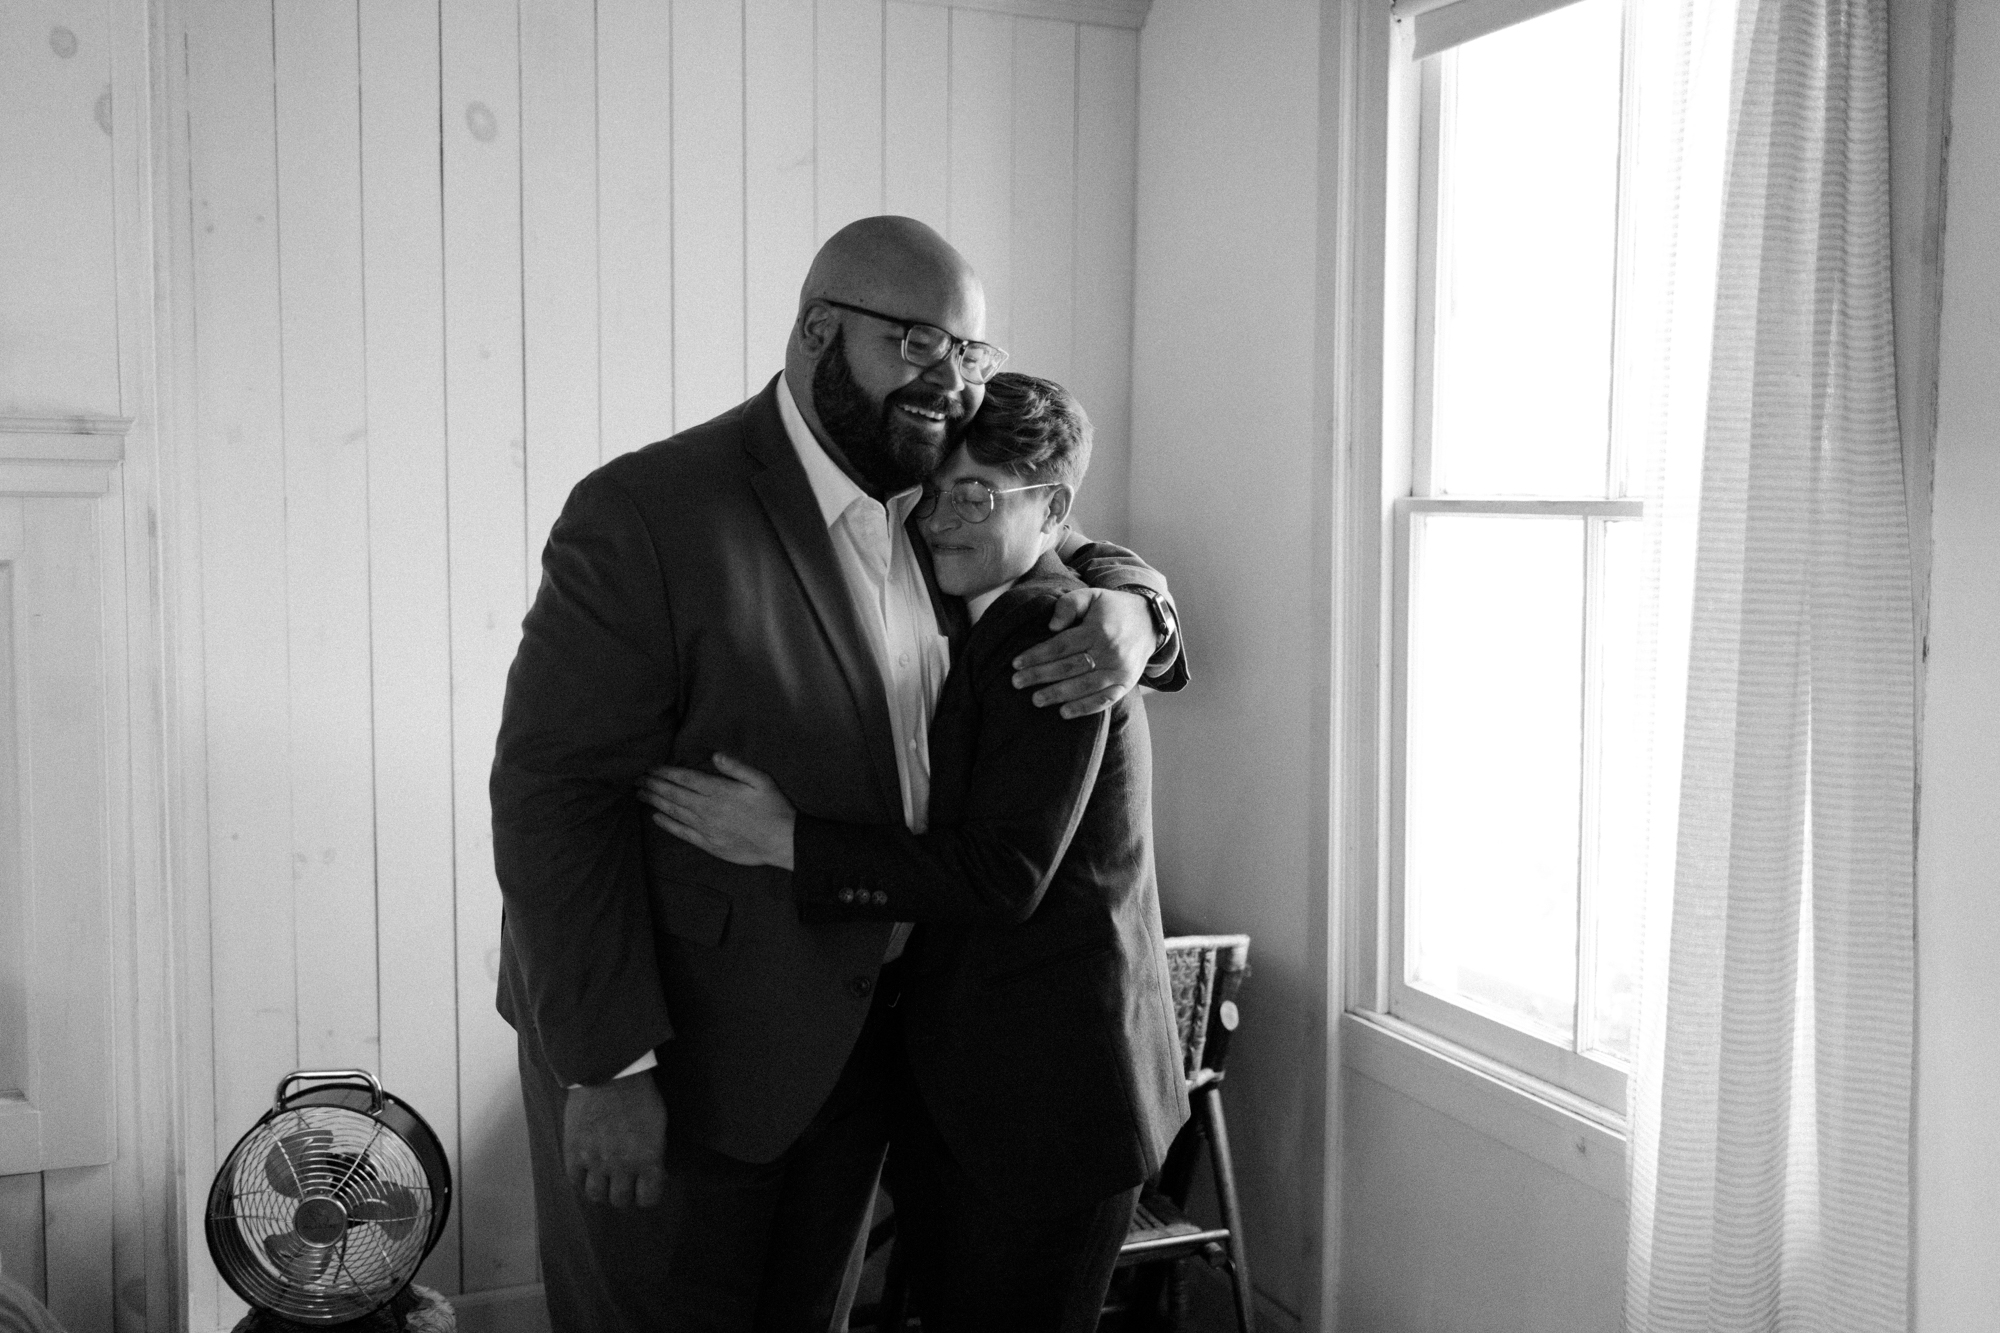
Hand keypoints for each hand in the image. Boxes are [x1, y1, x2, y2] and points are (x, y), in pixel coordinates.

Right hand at [564, 1071, 665, 1208]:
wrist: (610, 1074)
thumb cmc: (640, 1094)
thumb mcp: (658, 1125)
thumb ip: (653, 1153)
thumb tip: (651, 1171)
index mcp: (648, 1160)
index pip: (648, 1199)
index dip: (647, 1194)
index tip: (644, 1186)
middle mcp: (622, 1166)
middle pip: (620, 1200)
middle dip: (624, 1193)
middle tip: (623, 1181)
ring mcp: (595, 1161)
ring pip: (596, 1196)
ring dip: (602, 1190)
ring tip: (604, 1178)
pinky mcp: (574, 1152)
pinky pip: (575, 1181)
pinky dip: (581, 1179)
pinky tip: (587, 1169)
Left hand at [638, 754, 796, 868]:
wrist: (782, 841)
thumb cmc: (774, 807)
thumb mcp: (761, 780)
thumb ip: (737, 767)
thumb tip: (715, 756)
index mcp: (720, 791)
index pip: (685, 779)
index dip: (665, 773)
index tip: (651, 768)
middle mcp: (709, 809)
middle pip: (674, 794)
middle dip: (654, 785)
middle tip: (637, 779)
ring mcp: (707, 828)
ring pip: (674, 812)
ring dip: (655, 802)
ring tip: (640, 794)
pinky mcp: (709, 843)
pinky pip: (682, 832)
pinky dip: (667, 824)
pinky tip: (655, 817)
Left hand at [1010, 587, 1156, 718]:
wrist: (1150, 621)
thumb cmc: (1112, 608)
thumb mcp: (1092, 595)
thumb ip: (1069, 605)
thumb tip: (1051, 627)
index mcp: (1098, 629)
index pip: (1061, 646)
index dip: (1037, 655)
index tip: (1016, 663)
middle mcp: (1110, 651)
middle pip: (1069, 667)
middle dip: (1040, 676)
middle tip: (1016, 683)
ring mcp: (1119, 670)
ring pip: (1084, 686)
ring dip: (1058, 695)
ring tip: (1035, 700)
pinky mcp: (1126, 683)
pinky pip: (1104, 700)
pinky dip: (1084, 708)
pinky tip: (1064, 712)